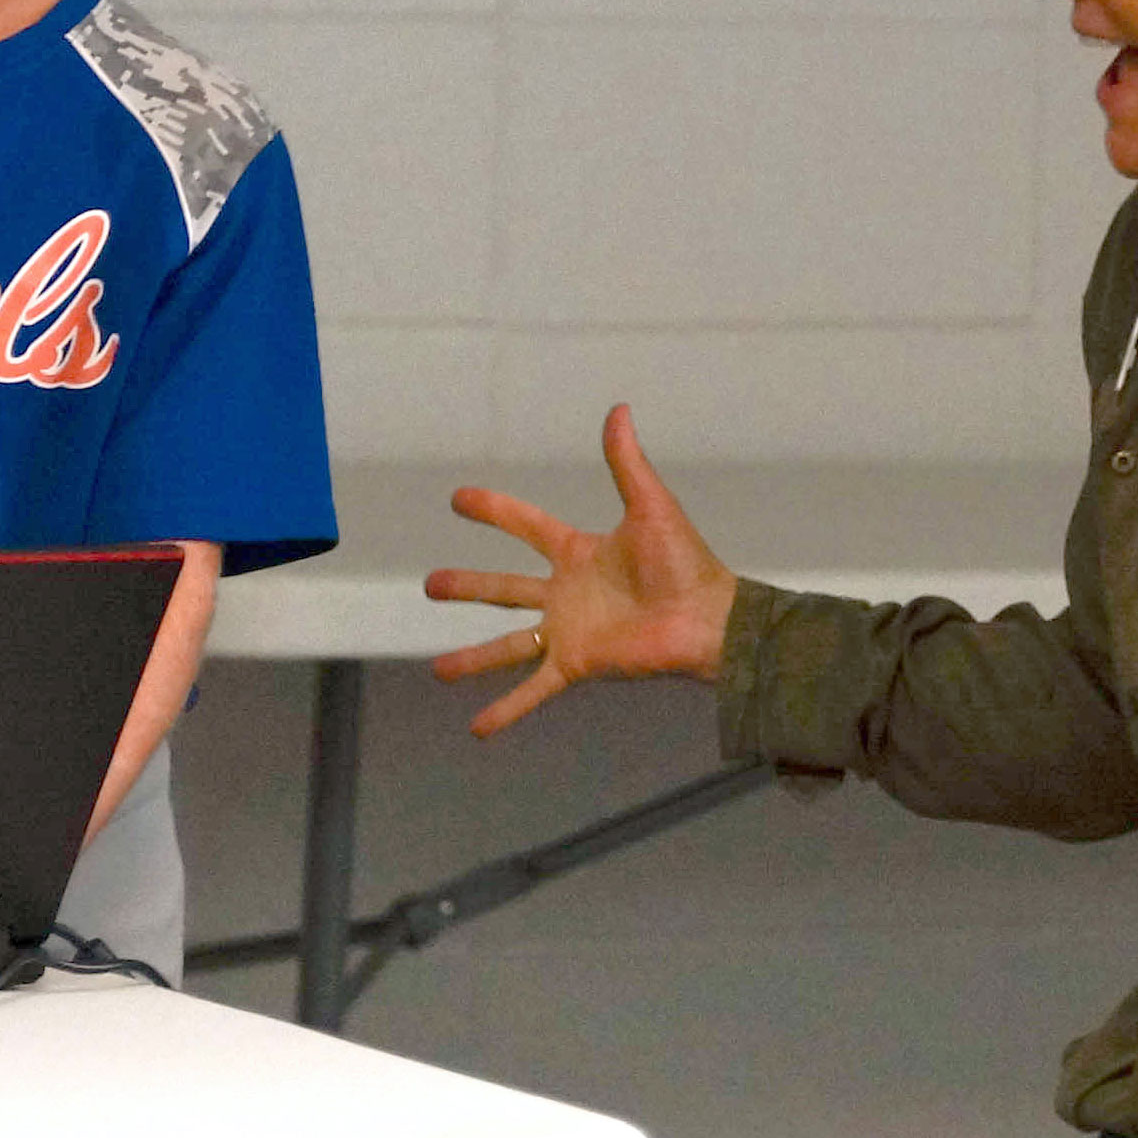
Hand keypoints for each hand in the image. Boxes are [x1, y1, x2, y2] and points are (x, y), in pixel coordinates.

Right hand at [423, 404, 739, 737]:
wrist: (709, 618)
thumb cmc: (687, 563)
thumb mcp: (651, 506)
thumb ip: (626, 462)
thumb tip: (618, 408)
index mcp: (579, 553)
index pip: (525, 525)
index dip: (493, 510)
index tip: (457, 499)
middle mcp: (565, 594)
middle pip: (503, 589)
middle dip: (465, 586)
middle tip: (428, 585)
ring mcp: (567, 632)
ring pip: (507, 645)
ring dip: (472, 658)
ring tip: (437, 671)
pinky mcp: (576, 664)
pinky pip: (532, 688)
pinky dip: (505, 711)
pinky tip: (476, 729)